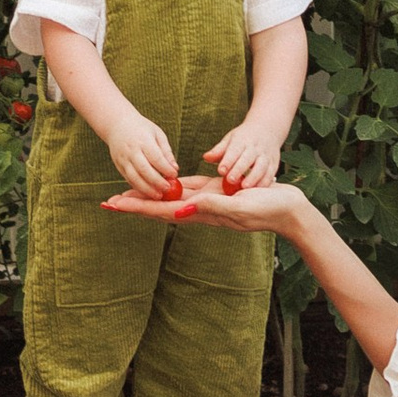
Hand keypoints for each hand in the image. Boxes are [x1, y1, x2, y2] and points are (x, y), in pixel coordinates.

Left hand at [103, 176, 306, 234]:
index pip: (162, 210)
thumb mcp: (240, 206)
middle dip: (134, 203)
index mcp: (202, 212)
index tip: (114, 205)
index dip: (137, 207)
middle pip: (159, 205)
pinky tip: (161, 183)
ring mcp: (207, 201)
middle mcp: (199, 209)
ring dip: (147, 196)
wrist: (289, 210)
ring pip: (170, 197)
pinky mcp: (216, 192)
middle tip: (108, 201)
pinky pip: (187, 189)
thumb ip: (213, 205)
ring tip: (126, 194)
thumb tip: (182, 208)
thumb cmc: (268, 208)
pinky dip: (170, 186)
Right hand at [105, 112, 180, 197]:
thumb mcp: (157, 134)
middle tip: (168, 189)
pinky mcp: (118, 166)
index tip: (174, 175)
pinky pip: (128, 179)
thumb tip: (175, 168)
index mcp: (143, 140)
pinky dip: (138, 188)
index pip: (155, 157)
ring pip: (134, 178)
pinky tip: (147, 192)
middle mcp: (131, 151)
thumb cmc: (142, 128)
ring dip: (146, 189)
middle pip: (144, 170)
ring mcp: (123, 159)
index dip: (165, 168)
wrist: (117, 124)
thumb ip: (166, 151)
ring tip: (158, 196)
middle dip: (157, 182)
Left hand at [203, 128, 279, 193]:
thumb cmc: (243, 138)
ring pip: (261, 166)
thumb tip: (206, 157)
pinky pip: (271, 173)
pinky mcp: (274, 163)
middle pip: (247, 158)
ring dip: (254, 177)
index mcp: (242, 140)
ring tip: (245, 187)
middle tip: (230, 181)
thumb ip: (219, 150)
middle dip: (239, 169)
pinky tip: (258, 190)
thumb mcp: (231, 139)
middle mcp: (255, 148)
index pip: (234, 150)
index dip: (228, 160)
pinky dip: (265, 181)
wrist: (268, 129)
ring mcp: (266, 155)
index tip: (221, 170)